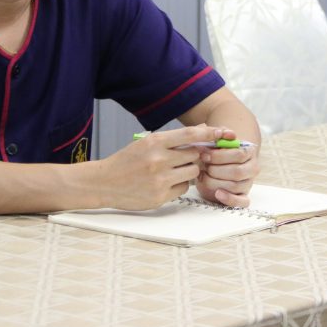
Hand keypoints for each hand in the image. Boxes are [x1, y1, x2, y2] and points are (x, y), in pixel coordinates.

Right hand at [94, 125, 223, 210]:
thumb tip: (202, 129)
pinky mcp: (160, 196)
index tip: (223, 132)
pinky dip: (179, 185)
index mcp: (155, 142)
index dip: (209, 133)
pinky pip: (183, 188)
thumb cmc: (127, 161)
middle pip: (195, 154)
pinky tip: (165, 183)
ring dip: (188, 171)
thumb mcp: (147, 143)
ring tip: (173, 170)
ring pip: (192, 172)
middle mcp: (159, 159)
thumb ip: (173, 138)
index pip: (190, 134)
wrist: (104, 182)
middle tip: (185, 157)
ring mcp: (160, 179)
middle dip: (195, 155)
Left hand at [195, 129, 259, 207]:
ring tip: (204, 177)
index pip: (238, 154)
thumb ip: (218, 132)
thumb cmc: (216, 151)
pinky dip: (230, 199)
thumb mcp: (215, 140)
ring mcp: (248, 183)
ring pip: (236, 186)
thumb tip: (221, 132)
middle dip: (216, 170)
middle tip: (203, 167)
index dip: (219, 156)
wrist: (217, 163)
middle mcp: (252, 168)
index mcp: (249, 151)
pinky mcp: (243, 196)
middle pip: (237, 172)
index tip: (204, 155)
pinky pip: (242, 202)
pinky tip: (217, 194)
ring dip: (216, 182)